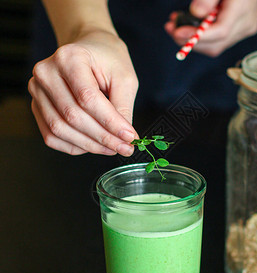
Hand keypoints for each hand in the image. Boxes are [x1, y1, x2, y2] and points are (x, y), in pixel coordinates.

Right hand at [28, 29, 138, 155]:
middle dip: (102, 138)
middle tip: (124, 147)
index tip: (129, 137)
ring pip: (60, 129)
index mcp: (70, 58)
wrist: (90, 51)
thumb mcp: (124, 78)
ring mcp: (38, 90)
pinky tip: (93, 145)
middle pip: (72, 116)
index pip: (87, 98)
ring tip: (112, 148)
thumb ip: (123, 107)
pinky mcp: (37, 106)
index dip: (110, 122)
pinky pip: (51, 136)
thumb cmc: (108, 60)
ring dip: (89, 145)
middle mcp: (47, 73)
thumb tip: (123, 137)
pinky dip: (74, 146)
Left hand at [165, 0, 256, 56]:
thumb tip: (196, 12)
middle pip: (214, 45)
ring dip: (193, 41)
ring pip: (214, 47)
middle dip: (189, 41)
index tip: (177, 32)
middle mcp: (246, 25)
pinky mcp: (240, 31)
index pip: (220, 32)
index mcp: (243, 10)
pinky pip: (218, 41)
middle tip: (170, 28)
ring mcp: (244, 30)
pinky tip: (190, 26)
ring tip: (176, 25)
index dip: (197, 36)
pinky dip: (202, 37)